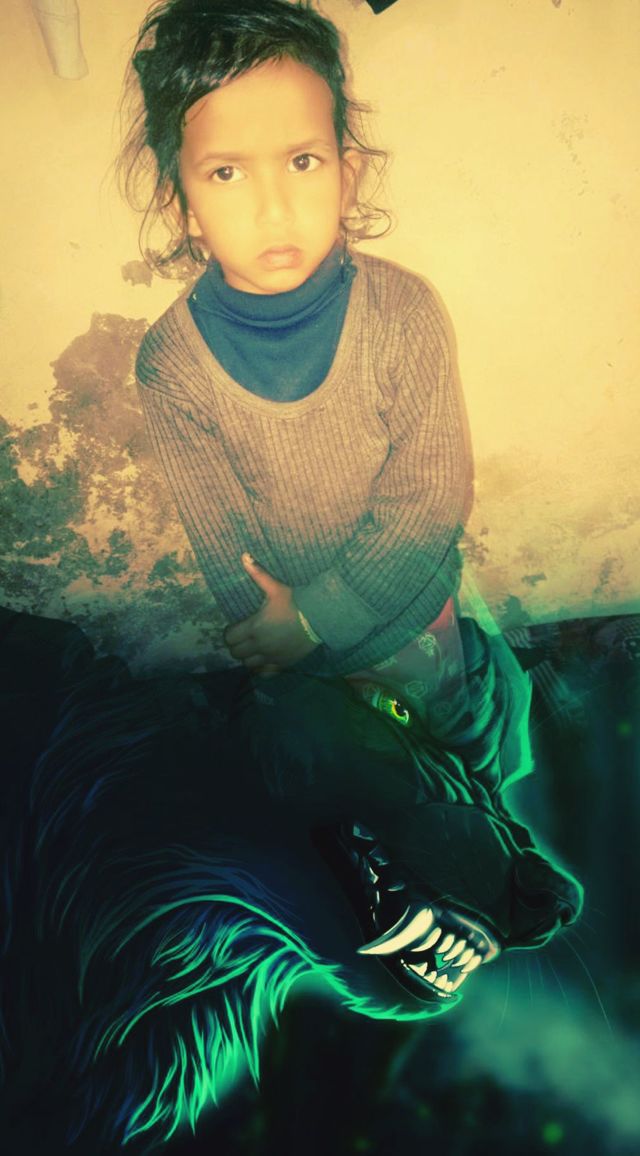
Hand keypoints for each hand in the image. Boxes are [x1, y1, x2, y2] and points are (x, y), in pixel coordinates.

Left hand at [224, 554, 319, 674]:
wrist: (320, 618)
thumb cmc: (296, 602)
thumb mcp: (276, 587)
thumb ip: (258, 574)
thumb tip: (244, 555)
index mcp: (255, 627)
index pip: (229, 637)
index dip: (229, 632)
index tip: (235, 627)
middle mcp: (260, 645)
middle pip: (236, 653)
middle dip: (236, 645)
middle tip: (243, 637)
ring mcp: (271, 657)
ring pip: (248, 665)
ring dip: (247, 657)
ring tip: (253, 648)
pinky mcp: (283, 664)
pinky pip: (264, 673)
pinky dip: (260, 669)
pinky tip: (264, 659)